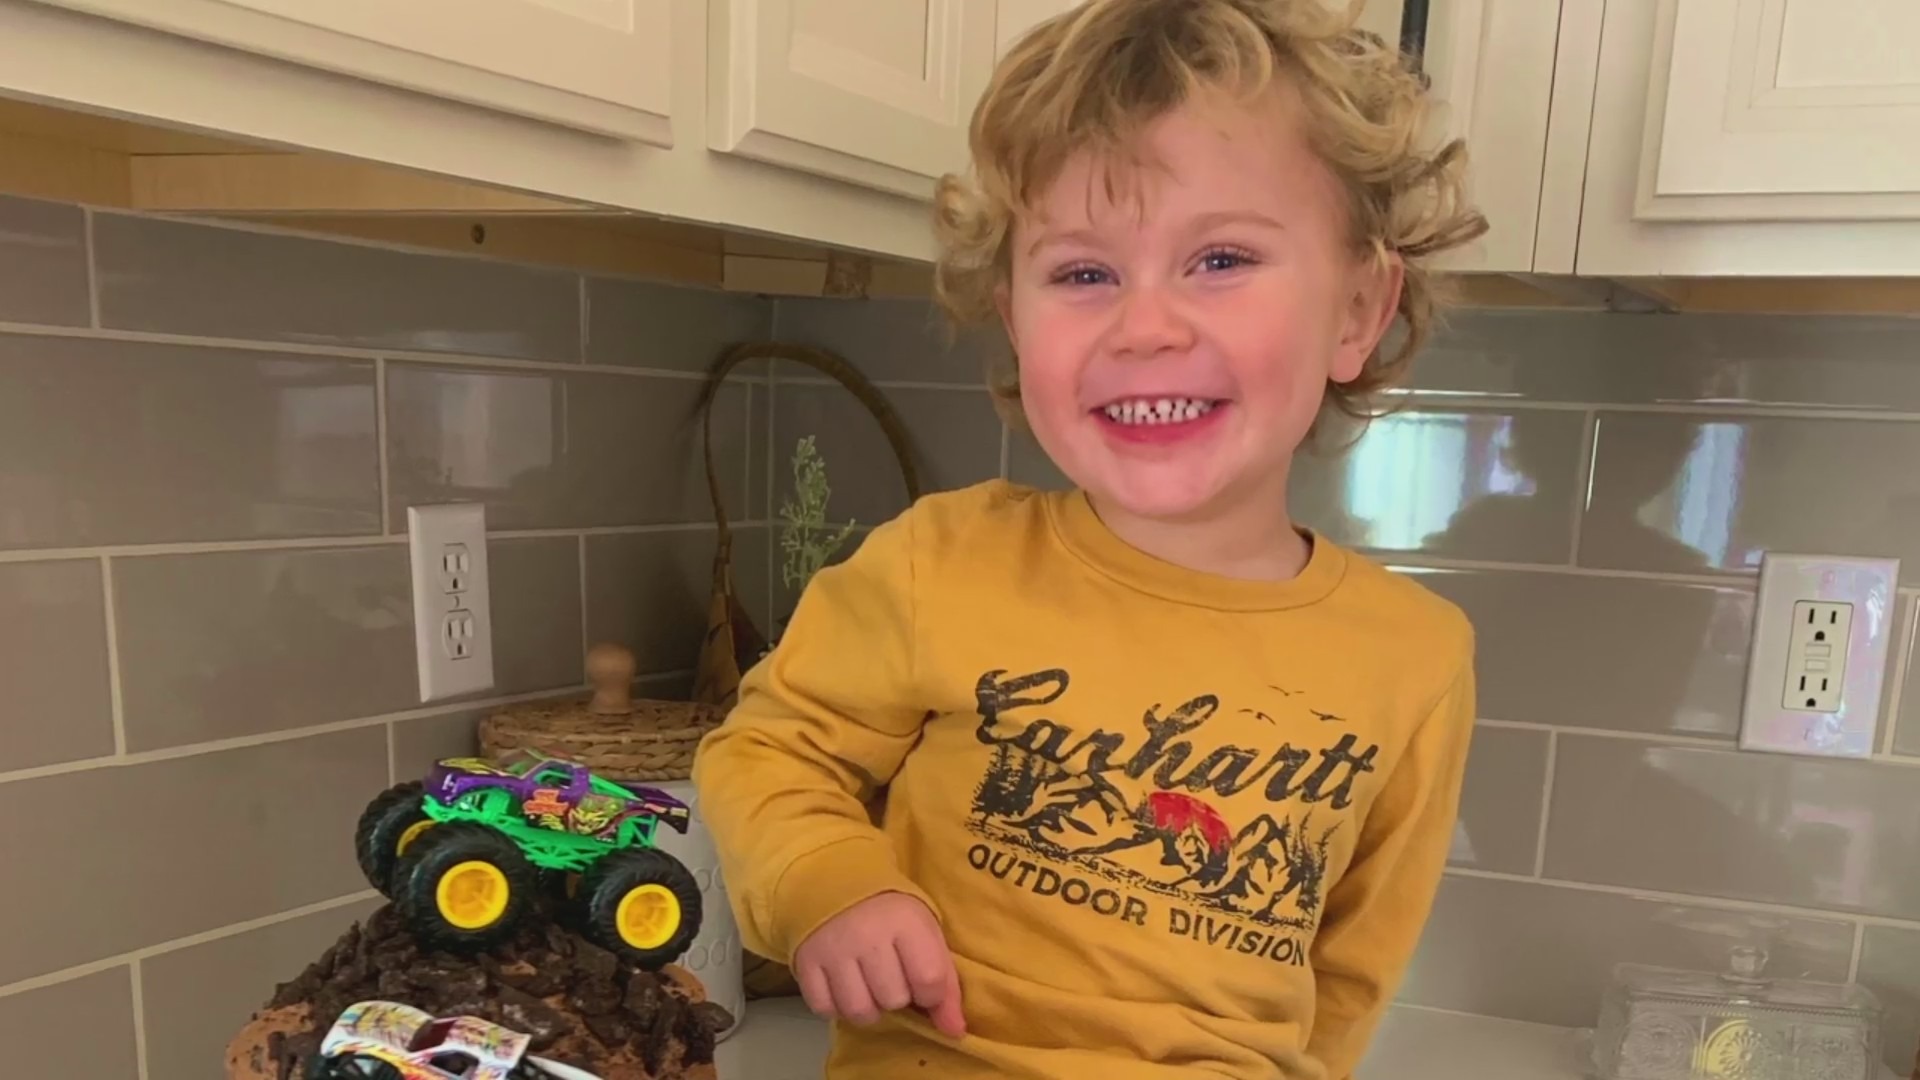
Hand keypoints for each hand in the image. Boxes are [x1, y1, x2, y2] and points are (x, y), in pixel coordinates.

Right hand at [792, 891, 965, 1038]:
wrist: (835, 883)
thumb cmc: (890, 914)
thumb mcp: (926, 935)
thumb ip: (945, 984)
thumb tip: (954, 1031)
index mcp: (905, 923)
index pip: (929, 982)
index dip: (931, 994)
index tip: (923, 984)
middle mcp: (867, 936)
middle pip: (892, 1000)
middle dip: (897, 996)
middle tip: (891, 976)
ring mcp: (833, 950)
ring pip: (858, 1011)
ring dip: (868, 1007)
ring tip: (868, 986)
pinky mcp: (805, 963)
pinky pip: (825, 1009)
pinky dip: (836, 1006)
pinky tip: (844, 986)